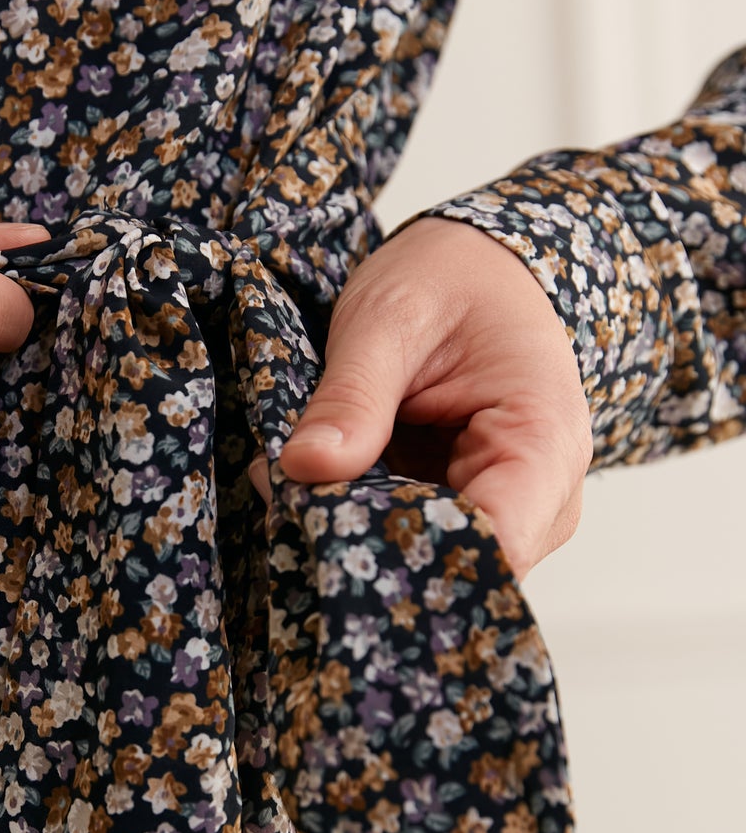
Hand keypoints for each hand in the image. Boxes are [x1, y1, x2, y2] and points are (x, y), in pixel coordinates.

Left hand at [258, 217, 592, 577]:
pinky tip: (313, 490)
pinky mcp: (462, 514)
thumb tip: (305, 467)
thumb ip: (352, 396)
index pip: (496, 547)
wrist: (478, 267)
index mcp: (545, 442)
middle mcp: (541, 498)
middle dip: (364, 546)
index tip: (328, 541)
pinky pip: (407, 541)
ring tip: (294, 487)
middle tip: (287, 503)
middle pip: (454, 566)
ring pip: (424, 563)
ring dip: (352, 535)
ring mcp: (505, 513)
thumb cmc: (453, 279)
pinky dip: (355, 522)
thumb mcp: (389, 317)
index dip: (413, 562)